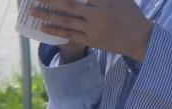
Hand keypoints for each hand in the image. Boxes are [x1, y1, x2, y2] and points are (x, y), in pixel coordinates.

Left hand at [27, 0, 152, 62]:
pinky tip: (43, 27)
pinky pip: (69, 34)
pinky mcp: (90, 40)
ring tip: (32, 11)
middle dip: (51, 0)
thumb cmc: (130, 13)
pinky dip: (55, 31)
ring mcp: (93, 28)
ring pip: (65, 21)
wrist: (139, 38)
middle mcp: (98, 14)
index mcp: (106, 0)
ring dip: (47, 15)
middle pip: (69, 4)